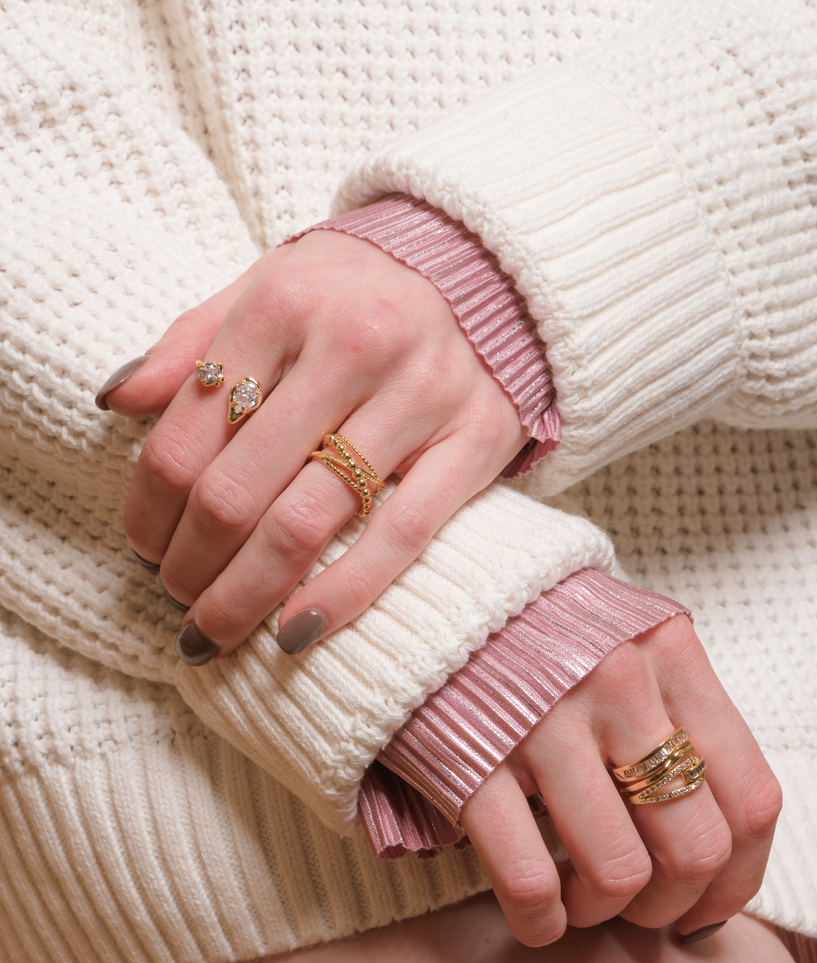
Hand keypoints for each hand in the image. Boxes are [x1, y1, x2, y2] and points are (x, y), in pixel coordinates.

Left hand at [110, 230, 525, 659]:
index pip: (188, 431)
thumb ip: (193, 341)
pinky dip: (342, 594)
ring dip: (245, 593)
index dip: (150, 507)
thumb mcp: (271, 287)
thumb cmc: (362, 292)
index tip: (144, 548)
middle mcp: (351, 345)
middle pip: (237, 488)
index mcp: (284, 303)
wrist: (494, 270)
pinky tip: (295, 632)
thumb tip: (117, 402)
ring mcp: (418, 397)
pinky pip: (400, 537)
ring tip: (214, 630)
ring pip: (307, 522)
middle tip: (177, 597)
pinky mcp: (474, 442)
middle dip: (191, 563)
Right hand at [461, 613, 781, 945]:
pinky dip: (540, 921)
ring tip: (578, 902)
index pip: (752, 798)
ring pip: (618, 873)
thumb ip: (671, 710)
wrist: (409, 580)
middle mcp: (620, 683)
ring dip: (602, 913)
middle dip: (672, 906)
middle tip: (640, 911)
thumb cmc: (528, 626)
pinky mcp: (472, 759)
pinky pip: (529, 878)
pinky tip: (535, 914)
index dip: (740, 878)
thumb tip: (716, 829)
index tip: (709, 907)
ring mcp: (545, 721)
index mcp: (670, 652)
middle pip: (695, 847)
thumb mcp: (619, 637)